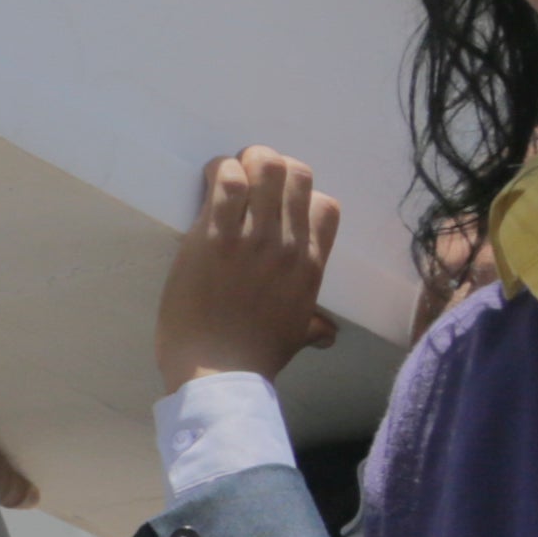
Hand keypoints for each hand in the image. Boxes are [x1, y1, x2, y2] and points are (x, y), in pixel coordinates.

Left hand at [156, 147, 346, 393]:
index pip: (326, 205)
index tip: (274, 203)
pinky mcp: (214, 238)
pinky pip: (226, 183)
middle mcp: (288, 245)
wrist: (218, 374)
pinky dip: (218, 171)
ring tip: (226, 175)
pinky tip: (209, 181)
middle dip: (271, 166)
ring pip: (265, 167)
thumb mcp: (294, 337)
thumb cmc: (254, 358)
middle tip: (247, 179)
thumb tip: (328, 333)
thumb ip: (313, 325)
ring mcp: (253, 238)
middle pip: (297, 175)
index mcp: (311, 265)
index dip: (301, 195)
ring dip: (245, 161)